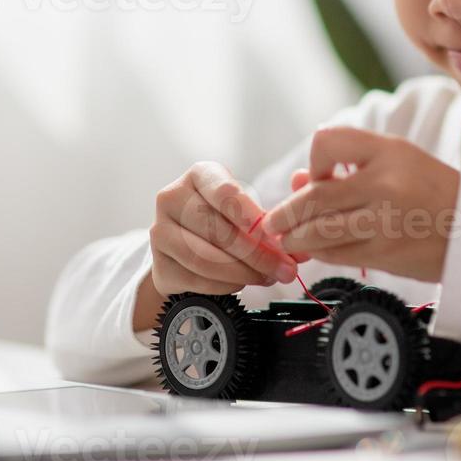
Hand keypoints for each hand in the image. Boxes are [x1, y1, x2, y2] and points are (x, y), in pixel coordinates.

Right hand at [144, 161, 299, 302]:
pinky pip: (198, 279)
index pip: (224, 193)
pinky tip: (242, 283)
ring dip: (244, 273)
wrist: (185, 243)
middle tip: (284, 269)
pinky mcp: (159, 264)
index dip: (250, 215)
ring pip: (206, 259)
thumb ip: (270, 223)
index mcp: (199, 175)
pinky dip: (226, 285)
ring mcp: (160, 232)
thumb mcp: (245, 208)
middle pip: (218, 230)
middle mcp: (172, 198)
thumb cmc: (223, 219)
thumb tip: (300, 250)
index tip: (272, 234)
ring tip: (267, 277)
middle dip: (258, 254)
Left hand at [263, 128, 460, 282]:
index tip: (317, 176)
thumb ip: (347, 168)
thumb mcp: (395, 163)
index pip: (327, 141)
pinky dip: (318, 252)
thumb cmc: (433, 192)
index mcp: (388, 150)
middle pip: (314, 195)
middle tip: (274, 221)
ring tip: (287, 238)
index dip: (314, 160)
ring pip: (318, 230)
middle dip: (285, 212)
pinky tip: (314, 250)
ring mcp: (383, 220)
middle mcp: (384, 182)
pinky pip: (335, 253)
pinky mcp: (383, 253)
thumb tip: (297, 181)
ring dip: (295, 237)